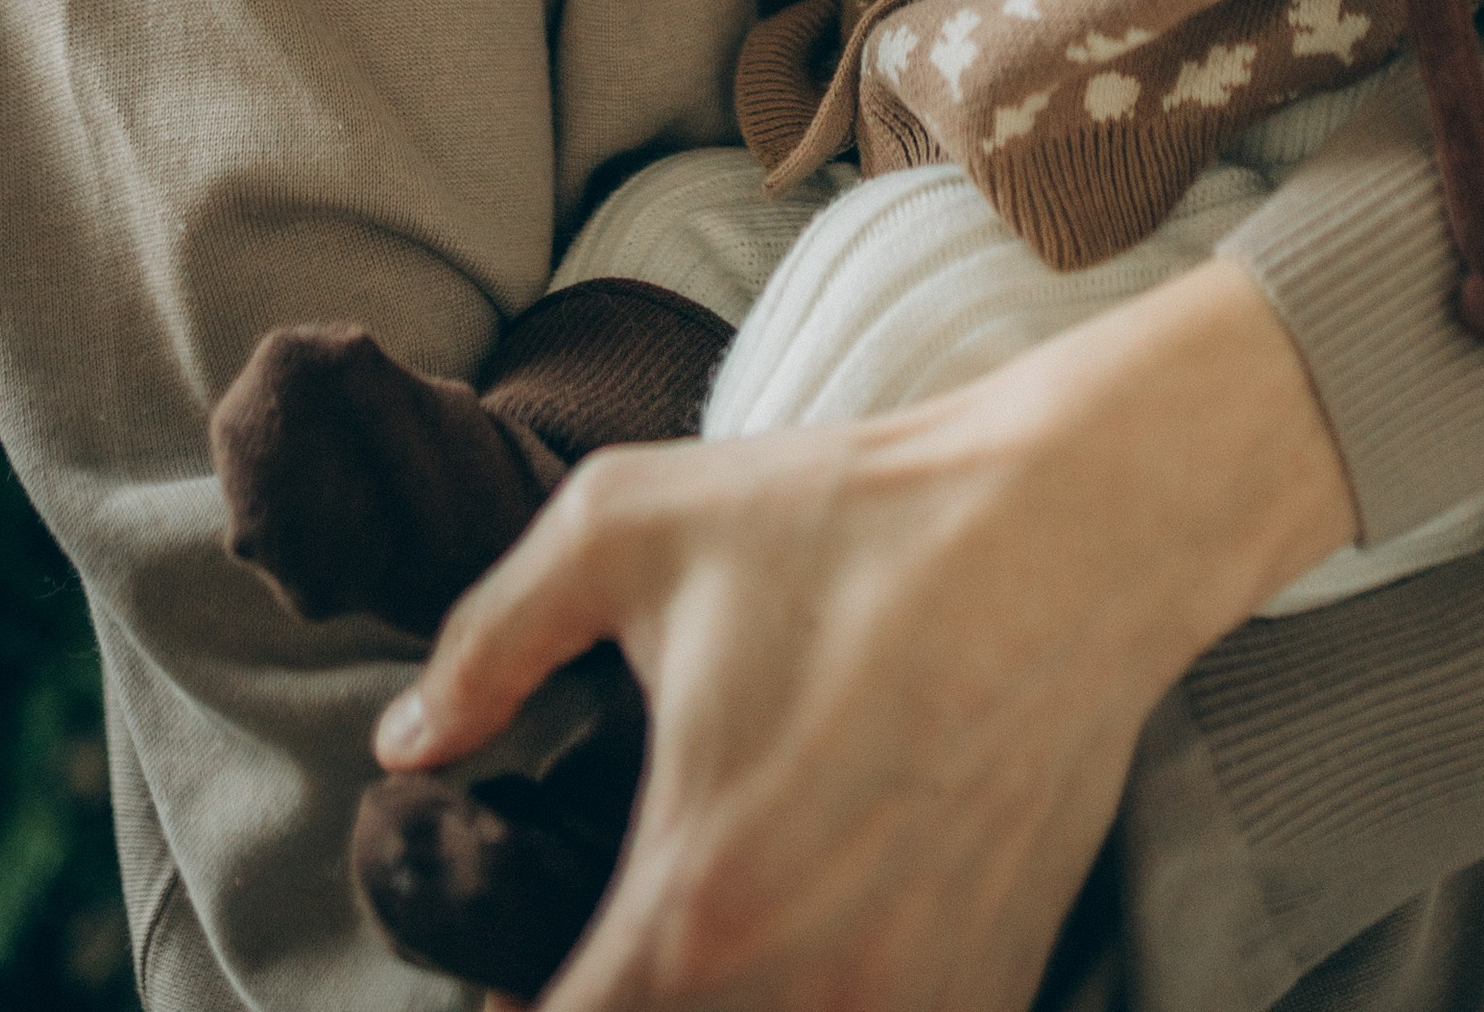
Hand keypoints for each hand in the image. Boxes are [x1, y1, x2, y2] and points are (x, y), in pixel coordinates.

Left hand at [376, 257, 1355, 1009]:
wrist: (1073, 525)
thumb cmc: (849, 520)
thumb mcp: (629, 525)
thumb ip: (488, 639)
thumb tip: (410, 741)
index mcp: (691, 909)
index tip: (509, 965)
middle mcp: (805, 997)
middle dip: (611, 1007)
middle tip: (592, 953)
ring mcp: (909, 1011)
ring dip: (720, 1011)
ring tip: (695, 947)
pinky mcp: (987, 996)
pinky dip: (828, 1005)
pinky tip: (806, 942)